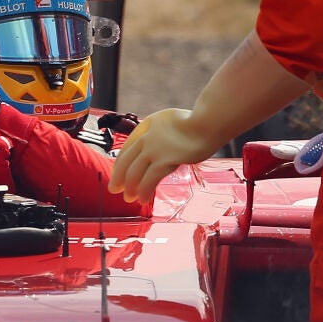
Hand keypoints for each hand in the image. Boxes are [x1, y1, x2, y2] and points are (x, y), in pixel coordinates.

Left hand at [107, 108, 222, 202]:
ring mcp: (154, 149)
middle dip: (118, 177)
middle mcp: (147, 136)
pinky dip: (144, 191)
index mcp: (147, 125)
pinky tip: (143, 199)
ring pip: (134, 173)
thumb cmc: (198, 123)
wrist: (208, 123)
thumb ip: (162, 134)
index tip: (117, 173)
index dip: (120, 163)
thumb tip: (160, 148)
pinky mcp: (164, 160)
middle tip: (114, 188)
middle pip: (125, 161)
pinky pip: (149, 180)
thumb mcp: (172, 123)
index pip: (127, 147)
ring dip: (130, 188)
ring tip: (129, 198)